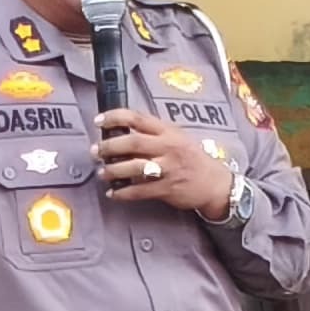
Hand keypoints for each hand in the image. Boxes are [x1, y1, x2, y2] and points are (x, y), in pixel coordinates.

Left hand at [95, 109, 236, 216]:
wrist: (214, 183)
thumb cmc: (191, 158)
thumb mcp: (177, 137)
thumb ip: (153, 133)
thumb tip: (122, 130)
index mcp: (168, 131)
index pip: (138, 118)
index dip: (115, 117)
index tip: (99, 121)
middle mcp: (168, 147)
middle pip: (132, 142)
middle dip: (109, 146)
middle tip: (96, 151)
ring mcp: (167, 169)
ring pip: (134, 167)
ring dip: (113, 170)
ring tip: (102, 173)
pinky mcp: (167, 188)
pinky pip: (139, 191)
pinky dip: (123, 193)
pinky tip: (113, 193)